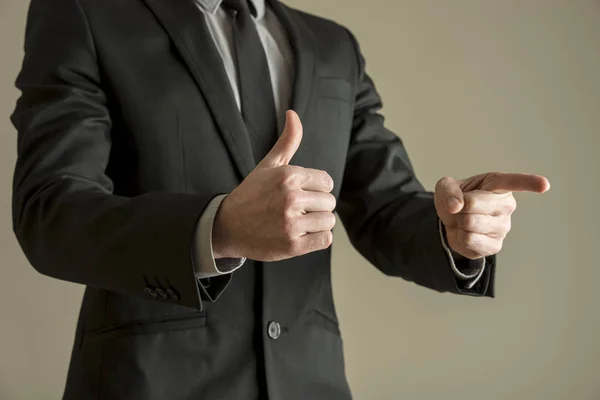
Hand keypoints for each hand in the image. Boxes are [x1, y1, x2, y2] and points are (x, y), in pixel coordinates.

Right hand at [212, 110, 336, 260]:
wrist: (227, 226)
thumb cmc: (251, 195)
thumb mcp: (268, 165)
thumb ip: (287, 141)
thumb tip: (293, 113)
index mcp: (288, 176)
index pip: (326, 182)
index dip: (316, 189)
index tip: (300, 194)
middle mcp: (291, 198)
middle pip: (329, 202)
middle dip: (316, 206)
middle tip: (296, 210)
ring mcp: (291, 223)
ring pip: (328, 221)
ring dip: (317, 224)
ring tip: (298, 223)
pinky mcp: (292, 245)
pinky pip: (324, 239)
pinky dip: (317, 239)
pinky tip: (301, 235)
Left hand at [434, 172, 549, 259]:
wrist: (451, 222)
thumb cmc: (455, 198)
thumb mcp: (446, 187)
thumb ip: (448, 190)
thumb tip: (456, 206)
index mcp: (497, 185)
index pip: (514, 182)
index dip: (529, 182)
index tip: (544, 185)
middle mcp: (506, 205)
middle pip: (473, 203)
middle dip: (459, 206)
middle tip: (462, 207)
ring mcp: (504, 226)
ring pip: (470, 222)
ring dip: (459, 221)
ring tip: (465, 220)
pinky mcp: (496, 245)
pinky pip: (471, 240)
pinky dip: (460, 237)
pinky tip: (467, 234)